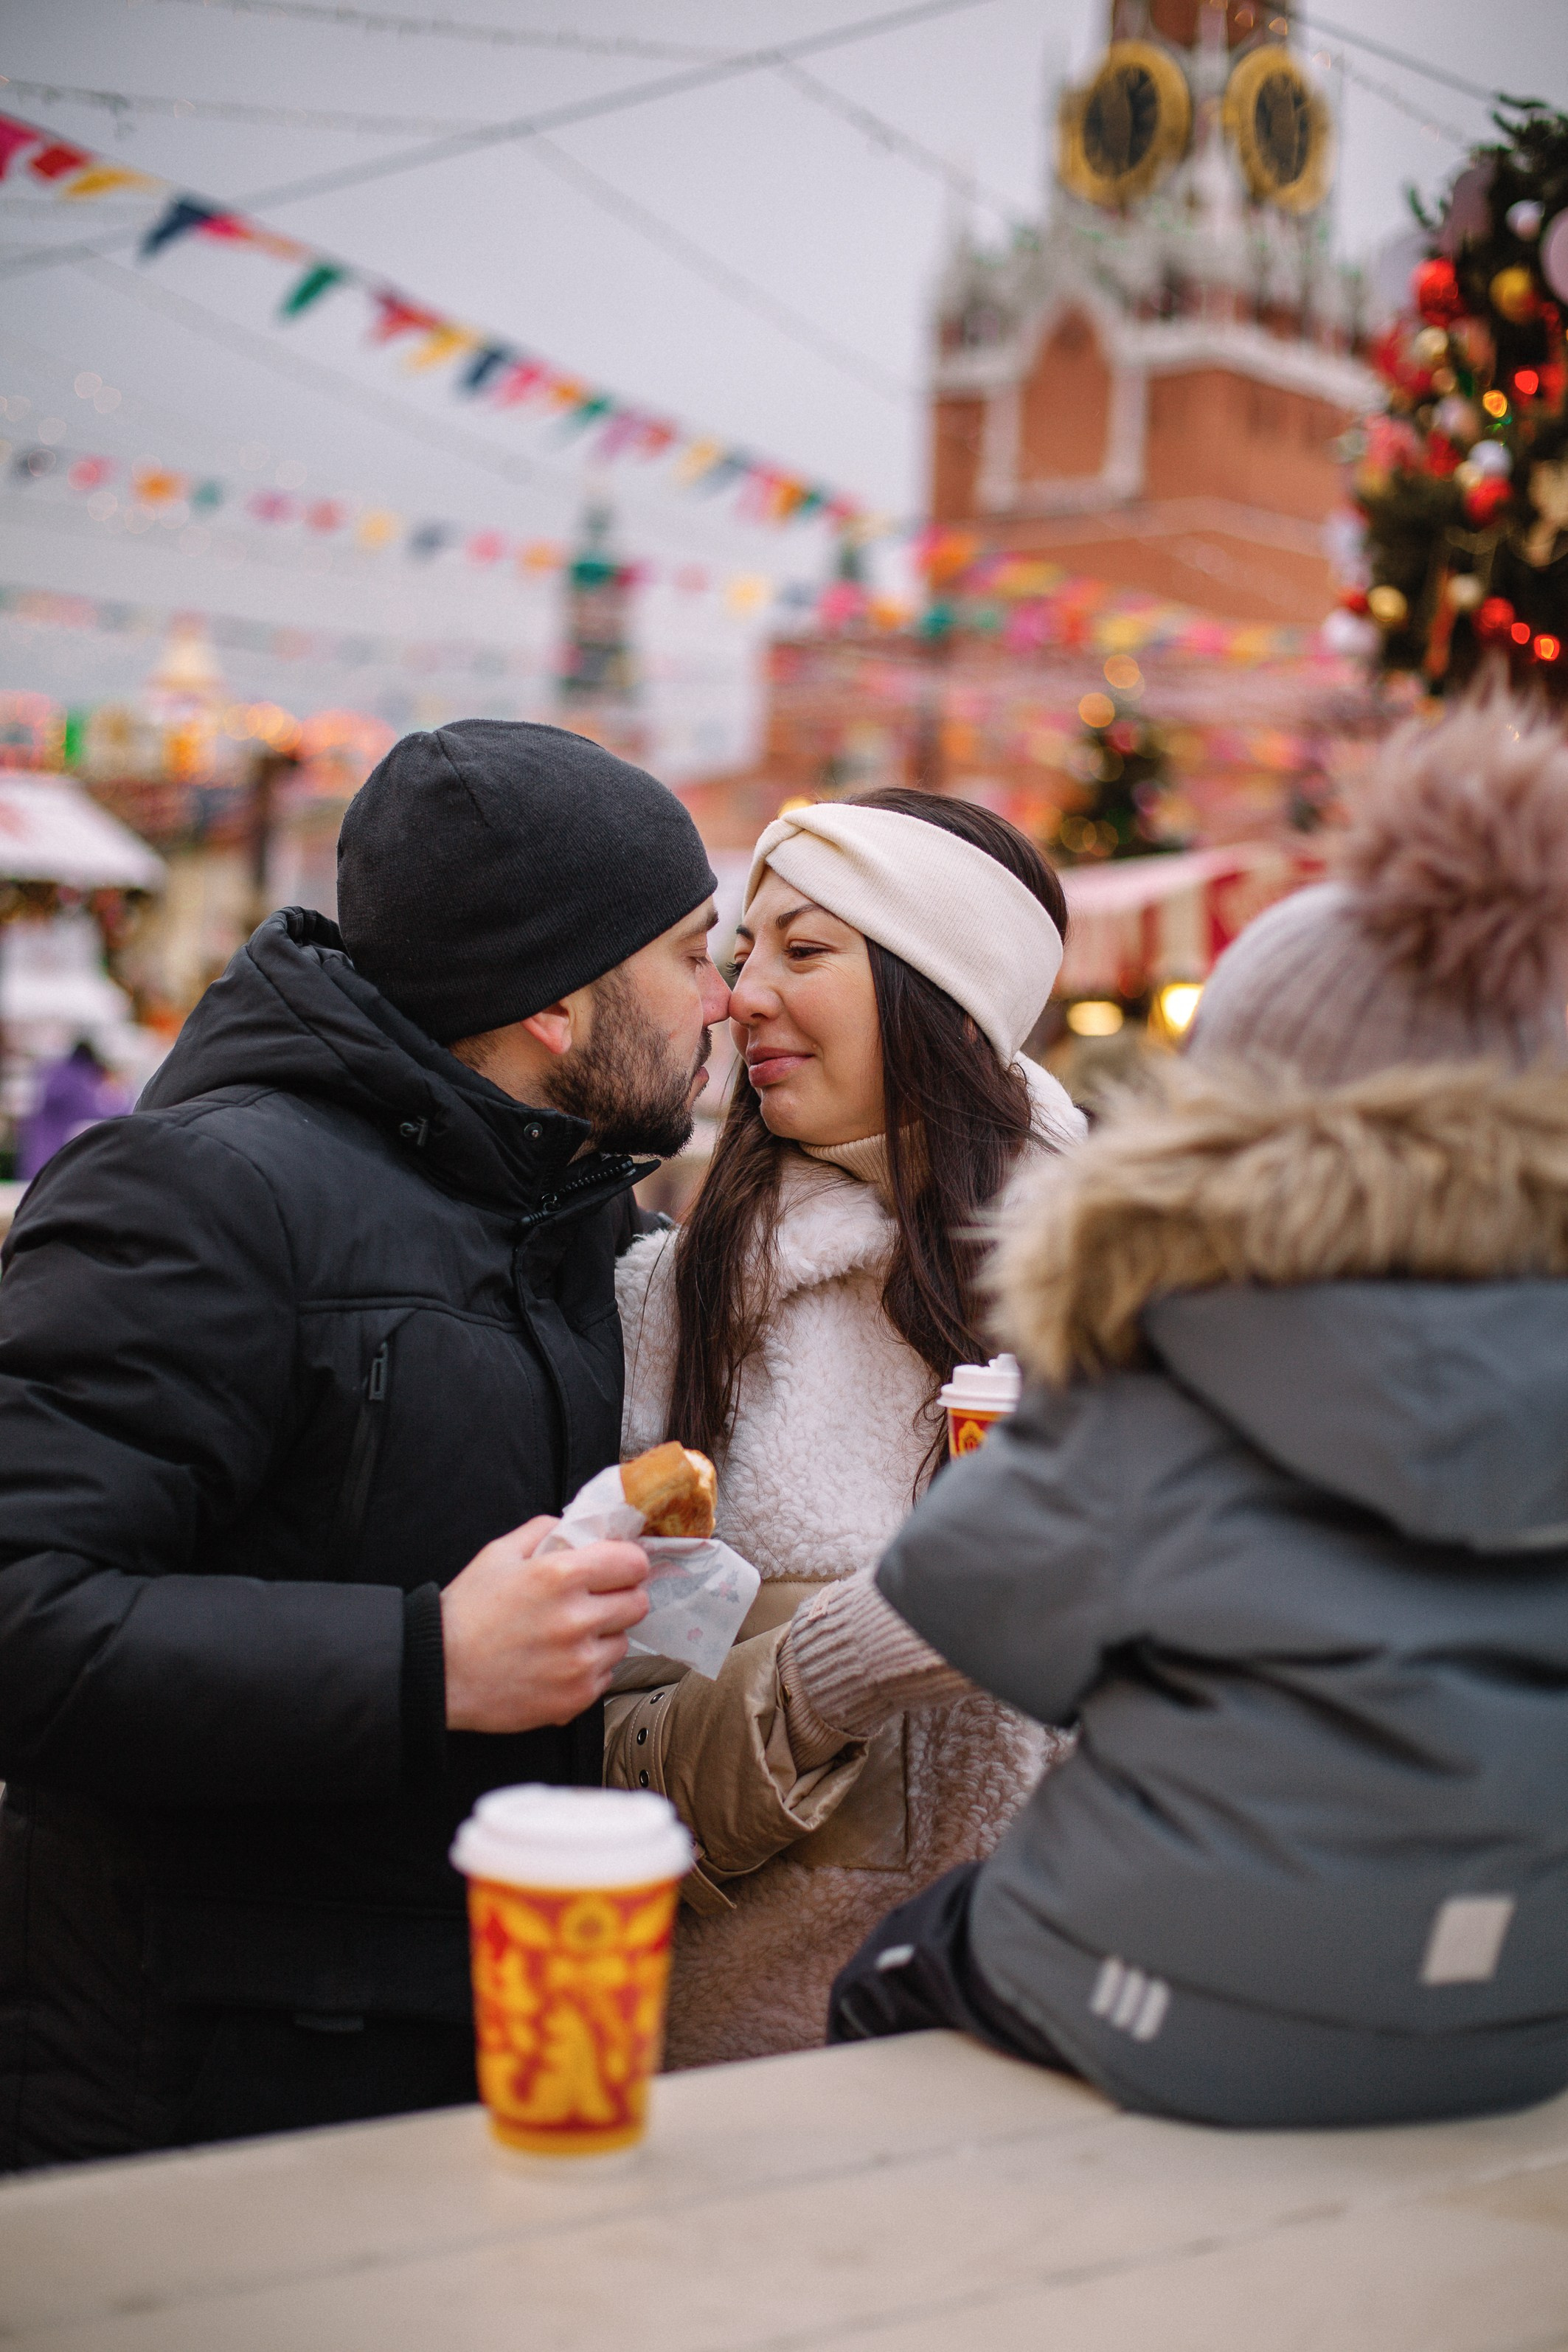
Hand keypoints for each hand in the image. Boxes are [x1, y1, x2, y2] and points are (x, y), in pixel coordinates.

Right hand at [440, 1517, 649, 1732]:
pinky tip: (557, 1662)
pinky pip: (606, 1675)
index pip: (634, 1563)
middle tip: (594, 1600)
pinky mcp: (576, 1698)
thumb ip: (544, 1531)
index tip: (616, 1568)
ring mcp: (579, 1663)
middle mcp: (577, 1619)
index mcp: (560, 1575)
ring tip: (567, 1636)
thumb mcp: (498, 1554)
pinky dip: (589, 1668)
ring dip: (604, 1636)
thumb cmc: (466, 1611)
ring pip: (623, 1641)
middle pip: (638, 1603)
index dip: (627, 1563)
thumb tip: (579, 1526)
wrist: (438, 1673)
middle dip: (620, 1597)